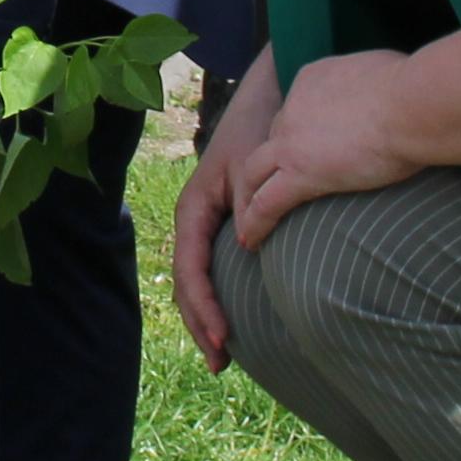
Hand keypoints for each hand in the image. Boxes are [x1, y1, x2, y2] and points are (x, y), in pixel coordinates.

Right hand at [167, 50, 281, 369]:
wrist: (271, 97)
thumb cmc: (261, 128)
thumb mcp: (252, 165)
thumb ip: (250, 202)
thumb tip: (247, 242)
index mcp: (194, 207)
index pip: (191, 268)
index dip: (203, 307)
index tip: (223, 339)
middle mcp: (197, 220)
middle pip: (189, 283)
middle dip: (200, 324)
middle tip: (222, 363)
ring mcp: (210, 224)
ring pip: (200, 280)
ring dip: (207, 318)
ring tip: (224, 357)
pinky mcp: (229, 224)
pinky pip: (217, 269)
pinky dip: (222, 299)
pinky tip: (237, 324)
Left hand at [222, 47, 421, 249]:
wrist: (411, 106)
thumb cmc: (415, 89)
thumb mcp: (385, 71)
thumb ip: (373, 84)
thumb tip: (388, 94)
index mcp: (312, 79)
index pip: (296, 110)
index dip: (298, 132)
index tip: (307, 151)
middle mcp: (294, 106)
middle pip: (272, 139)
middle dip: (271, 164)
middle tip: (271, 187)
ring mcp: (291, 140)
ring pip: (255, 172)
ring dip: (250, 196)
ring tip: (248, 222)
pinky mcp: (300, 173)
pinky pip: (266, 203)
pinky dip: (256, 223)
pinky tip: (252, 241)